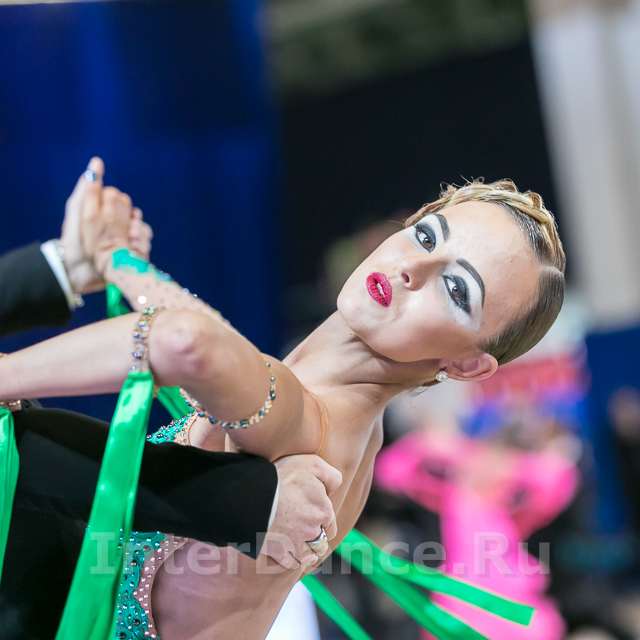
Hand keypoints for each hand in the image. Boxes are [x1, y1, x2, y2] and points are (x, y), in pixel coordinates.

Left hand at [60, 157, 152, 292]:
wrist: (78, 270)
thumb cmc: (76, 239)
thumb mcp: (79, 210)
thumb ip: (89, 189)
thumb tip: (96, 162)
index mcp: (103, 213)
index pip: (121, 199)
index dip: (120, 203)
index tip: (114, 209)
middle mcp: (114, 227)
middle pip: (135, 215)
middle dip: (133, 220)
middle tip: (127, 228)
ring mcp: (123, 242)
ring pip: (143, 230)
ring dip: (140, 234)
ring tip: (131, 242)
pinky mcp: (130, 257)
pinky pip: (146, 247)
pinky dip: (142, 247)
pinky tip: (134, 251)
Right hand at [260, 454, 341, 569]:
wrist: (253, 496)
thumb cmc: (283, 477)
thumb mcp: (312, 464)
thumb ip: (331, 475)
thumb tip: (336, 487)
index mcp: (324, 511)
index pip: (330, 523)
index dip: (323, 518)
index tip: (312, 512)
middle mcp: (314, 531)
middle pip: (321, 541)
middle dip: (317, 538)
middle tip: (306, 530)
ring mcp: (296, 545)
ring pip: (309, 556)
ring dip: (308, 553)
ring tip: (300, 545)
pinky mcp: (280, 553)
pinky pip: (291, 564)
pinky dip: (292, 561)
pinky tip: (288, 554)